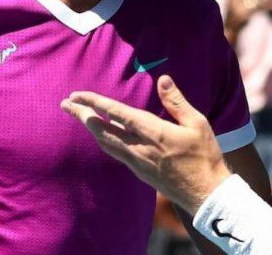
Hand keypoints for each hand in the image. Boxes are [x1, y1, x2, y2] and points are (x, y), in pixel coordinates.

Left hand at [61, 76, 231, 214]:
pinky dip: (104, 141)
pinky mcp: (139, 172)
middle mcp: (139, 147)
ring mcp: (137, 162)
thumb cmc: (204, 155)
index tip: (77, 95)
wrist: (205, 191)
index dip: (94, 103)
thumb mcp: (197, 123)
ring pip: (105, 144)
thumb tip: (162, 80)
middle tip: (65, 104)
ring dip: (90, 129)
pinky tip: (102, 136)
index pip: (116, 113)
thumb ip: (176, 101)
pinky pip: (115, 153)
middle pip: (102, 130)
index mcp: (153, 131)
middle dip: (82, 116)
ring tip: (79, 117)